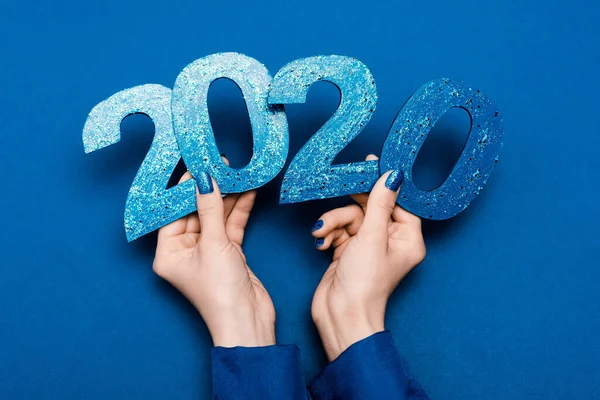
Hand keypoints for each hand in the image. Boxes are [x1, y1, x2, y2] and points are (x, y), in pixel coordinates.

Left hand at [153, 167, 274, 347]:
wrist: (248, 321)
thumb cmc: (220, 292)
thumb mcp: (214, 244)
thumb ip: (211, 209)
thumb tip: (205, 179)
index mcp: (168, 252)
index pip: (174, 211)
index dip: (185, 188)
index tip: (196, 165)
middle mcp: (185, 250)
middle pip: (196, 211)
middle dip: (209, 189)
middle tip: (220, 164)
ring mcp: (207, 251)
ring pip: (216, 216)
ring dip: (228, 196)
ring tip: (236, 172)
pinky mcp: (228, 252)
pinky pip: (231, 224)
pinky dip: (239, 209)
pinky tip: (248, 191)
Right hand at [310, 155, 425, 360]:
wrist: (339, 316)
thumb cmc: (364, 284)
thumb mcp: (371, 237)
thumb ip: (379, 203)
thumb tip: (393, 174)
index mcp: (407, 239)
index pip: (399, 203)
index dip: (384, 185)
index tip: (371, 165)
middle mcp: (390, 241)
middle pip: (372, 207)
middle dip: (352, 204)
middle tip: (339, 186)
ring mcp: (368, 246)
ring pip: (350, 218)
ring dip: (334, 222)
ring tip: (322, 233)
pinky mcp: (348, 252)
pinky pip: (339, 230)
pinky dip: (328, 233)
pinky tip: (321, 242)